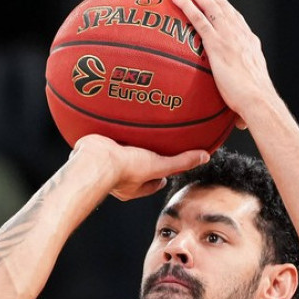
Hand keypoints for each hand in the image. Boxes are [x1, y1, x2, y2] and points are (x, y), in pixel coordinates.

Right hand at [70, 134, 207, 201]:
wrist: (93, 159)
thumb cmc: (124, 169)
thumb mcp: (158, 165)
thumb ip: (180, 162)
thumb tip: (205, 157)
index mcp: (131, 186)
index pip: (152, 182)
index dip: (163, 174)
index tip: (170, 164)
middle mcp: (118, 176)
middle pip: (136, 165)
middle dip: (145, 155)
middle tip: (154, 144)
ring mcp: (104, 162)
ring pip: (120, 150)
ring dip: (127, 139)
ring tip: (136, 125)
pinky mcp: (95, 147)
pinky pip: (105, 136)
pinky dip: (110, 126)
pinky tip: (115, 113)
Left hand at [170, 0, 277, 120]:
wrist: (258, 100)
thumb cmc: (255, 106)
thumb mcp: (249, 97)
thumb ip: (241, 104)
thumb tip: (240, 124)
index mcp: (250, 44)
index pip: (236, 20)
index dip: (225, 7)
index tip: (215, 0)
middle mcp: (241, 35)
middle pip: (223, 7)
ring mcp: (229, 37)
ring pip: (211, 6)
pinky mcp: (217, 43)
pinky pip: (199, 18)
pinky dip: (188, 5)